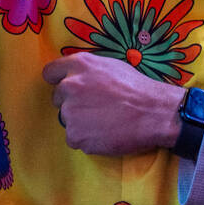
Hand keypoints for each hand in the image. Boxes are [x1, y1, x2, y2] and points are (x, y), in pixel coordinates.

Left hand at [42, 53, 182, 155]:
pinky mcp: (75, 135)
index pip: (50, 72)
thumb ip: (87, 70)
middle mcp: (69, 86)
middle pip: (58, 98)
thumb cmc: (137, 88)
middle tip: (95, 107)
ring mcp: (70, 112)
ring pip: (66, 119)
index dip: (58, 81)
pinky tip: (104, 134)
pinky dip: (86, 139)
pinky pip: (74, 138)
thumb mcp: (110, 66)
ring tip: (104, 122)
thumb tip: (76, 77)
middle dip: (72, 102)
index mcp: (78, 65)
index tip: (68, 89)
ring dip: (80, 122)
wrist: (154, 113)